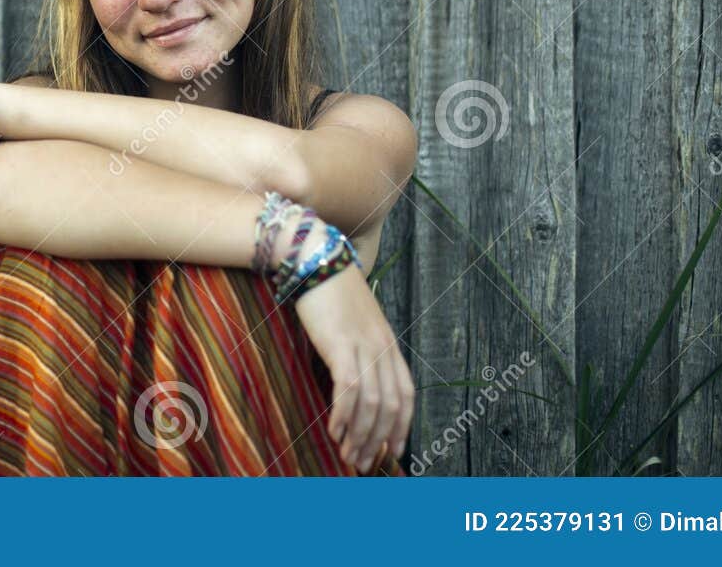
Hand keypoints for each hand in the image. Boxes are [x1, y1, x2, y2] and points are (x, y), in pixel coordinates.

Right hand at [289, 235, 413, 472]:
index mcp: (388, 344)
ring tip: (347, 455)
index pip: (405, 395)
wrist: (316, 258)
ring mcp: (364, 346)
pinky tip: (334, 430)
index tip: (391, 452)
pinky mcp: (340, 344)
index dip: (401, 427)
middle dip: (378, 441)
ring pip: (371, 404)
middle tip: (363, 463)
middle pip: (390, 406)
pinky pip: (348, 389)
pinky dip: (343, 415)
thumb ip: (361, 350)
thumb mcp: (355, 323)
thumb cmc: (330, 292)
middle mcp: (382, 347)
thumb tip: (354, 383)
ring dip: (360, 435)